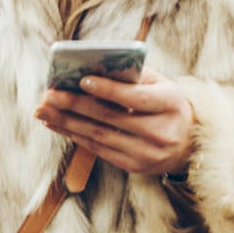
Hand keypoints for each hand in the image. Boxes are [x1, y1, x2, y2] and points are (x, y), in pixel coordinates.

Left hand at [34, 66, 196, 177]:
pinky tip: (57, 124)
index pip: (135, 98)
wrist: (190, 142)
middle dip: (74, 105)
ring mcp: (147, 153)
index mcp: (170, 104)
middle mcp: (161, 132)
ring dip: (66, 123)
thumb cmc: (168, 104)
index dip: (108, 89)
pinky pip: (99, 150)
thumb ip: (133, 74)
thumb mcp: (161, 84)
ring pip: (99, 136)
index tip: (82, 79)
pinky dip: (75, 136)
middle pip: (110, 118)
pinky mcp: (135, 166)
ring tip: (43, 111)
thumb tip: (92, 66)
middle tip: (48, 95)